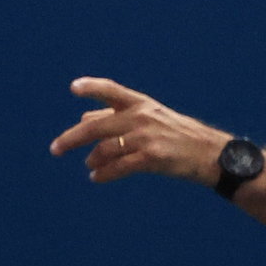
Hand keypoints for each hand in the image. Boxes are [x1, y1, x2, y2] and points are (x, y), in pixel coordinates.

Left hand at [50, 73, 233, 185]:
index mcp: (142, 103)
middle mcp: (142, 117)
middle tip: (55, 148)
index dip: (92, 87)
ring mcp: (146, 137)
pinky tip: (96, 177)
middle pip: (97, 126)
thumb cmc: (178, 135)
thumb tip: (83, 119)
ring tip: (89, 166)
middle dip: (72, 138)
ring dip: (92, 159)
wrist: (209, 154)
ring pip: (106, 149)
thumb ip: (116, 117)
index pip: (112, 90)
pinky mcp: (151, 158)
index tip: (73, 88)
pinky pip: (119, 167)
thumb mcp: (150, 118)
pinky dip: (104, 174)